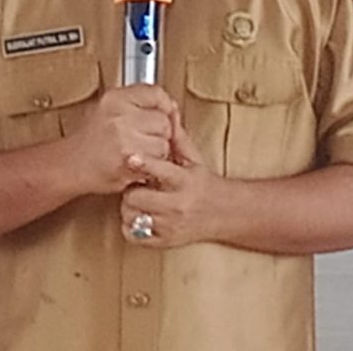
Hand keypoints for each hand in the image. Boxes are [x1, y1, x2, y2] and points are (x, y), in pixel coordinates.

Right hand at [67, 85, 175, 194]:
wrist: (70, 165)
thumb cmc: (89, 140)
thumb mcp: (109, 109)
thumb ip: (138, 104)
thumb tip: (171, 106)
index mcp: (115, 98)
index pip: (156, 94)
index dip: (165, 106)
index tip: (165, 114)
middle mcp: (120, 114)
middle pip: (163, 120)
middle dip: (160, 133)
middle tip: (145, 140)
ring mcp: (124, 137)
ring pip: (163, 143)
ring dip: (157, 152)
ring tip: (139, 152)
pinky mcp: (128, 160)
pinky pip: (156, 161)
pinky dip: (152, 166)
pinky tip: (138, 163)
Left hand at [120, 117, 220, 247]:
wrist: (223, 214)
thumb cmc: (203, 184)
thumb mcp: (194, 159)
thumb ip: (177, 137)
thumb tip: (168, 111)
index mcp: (185, 182)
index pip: (163, 172)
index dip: (145, 164)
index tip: (132, 157)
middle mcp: (178, 205)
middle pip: (138, 197)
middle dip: (132, 188)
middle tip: (136, 183)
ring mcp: (169, 226)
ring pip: (132, 216)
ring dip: (130, 206)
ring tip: (138, 198)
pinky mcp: (163, 241)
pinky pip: (132, 235)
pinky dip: (130, 225)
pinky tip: (140, 215)